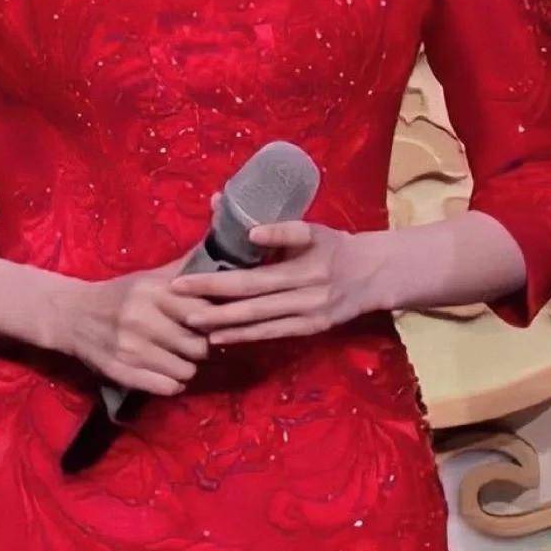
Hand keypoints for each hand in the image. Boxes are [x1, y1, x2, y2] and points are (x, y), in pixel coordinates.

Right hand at [54, 242, 211, 395]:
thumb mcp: (147, 277)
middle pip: (199, 346)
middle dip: (202, 347)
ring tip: (179, 359)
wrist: (71, 315)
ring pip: (186, 370)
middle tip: (194, 344)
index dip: (212, 321)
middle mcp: (143, 319)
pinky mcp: (122, 372)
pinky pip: (166, 387)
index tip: (207, 323)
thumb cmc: (118, 294)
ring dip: (187, 367)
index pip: (202, 313)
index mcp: (153, 291)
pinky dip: (172, 384)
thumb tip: (214, 248)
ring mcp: (131, 349)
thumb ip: (181, 270)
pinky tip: (167, 374)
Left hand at [168, 198, 386, 344]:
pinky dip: (243, 336)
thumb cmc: (334, 245)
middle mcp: (305, 291)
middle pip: (250, 299)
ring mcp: (308, 314)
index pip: (251, 275)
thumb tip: (230, 213)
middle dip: (210, 301)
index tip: (184, 279)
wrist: (374, 274)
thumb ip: (275, 226)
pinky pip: (271, 334)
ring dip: (222, 323)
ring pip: (258, 321)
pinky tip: (219, 337)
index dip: (216, 279)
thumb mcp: (309, 228)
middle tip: (176, 301)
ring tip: (190, 322)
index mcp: (303, 262)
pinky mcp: (310, 330)